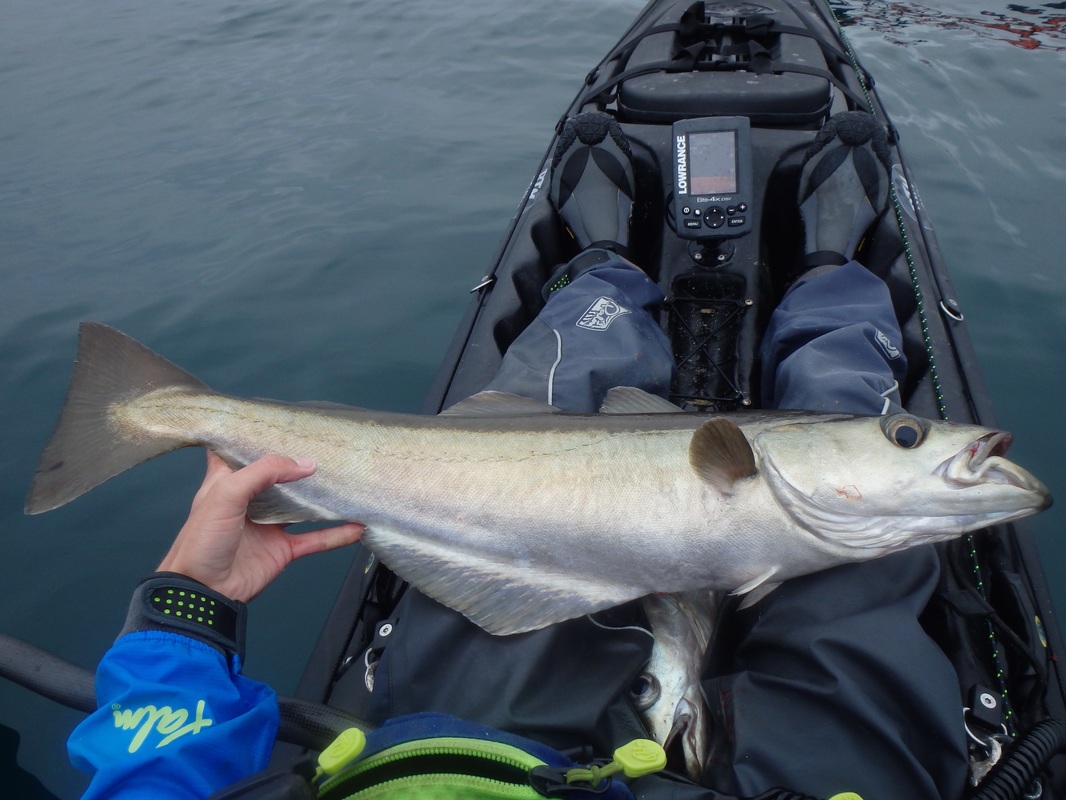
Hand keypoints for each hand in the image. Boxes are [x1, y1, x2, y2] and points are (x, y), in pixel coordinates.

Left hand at [158, 451, 363, 601]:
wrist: (203, 592)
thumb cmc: (202, 540)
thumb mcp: (226, 494)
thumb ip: (264, 472)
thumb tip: (306, 464)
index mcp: (227, 482)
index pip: (238, 451)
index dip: (255, 435)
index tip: (280, 421)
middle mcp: (249, 501)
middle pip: (277, 476)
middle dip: (297, 462)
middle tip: (325, 445)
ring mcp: (268, 526)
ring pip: (301, 506)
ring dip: (322, 497)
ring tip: (346, 480)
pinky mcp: (282, 549)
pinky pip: (315, 539)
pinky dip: (336, 534)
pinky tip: (357, 526)